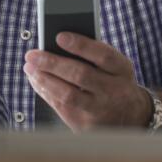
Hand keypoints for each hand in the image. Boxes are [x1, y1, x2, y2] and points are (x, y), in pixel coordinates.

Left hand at [23, 32, 150, 131]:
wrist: (131, 117)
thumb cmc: (113, 81)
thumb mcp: (113, 66)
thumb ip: (92, 54)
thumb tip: (56, 43)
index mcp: (121, 70)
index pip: (103, 55)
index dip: (81, 45)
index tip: (59, 36)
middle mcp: (113, 91)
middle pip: (80, 75)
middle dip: (52, 63)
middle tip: (32, 54)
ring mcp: (100, 110)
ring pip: (68, 95)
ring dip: (44, 79)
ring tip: (30, 67)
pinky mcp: (87, 125)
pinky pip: (61, 107)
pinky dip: (45, 92)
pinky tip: (36, 80)